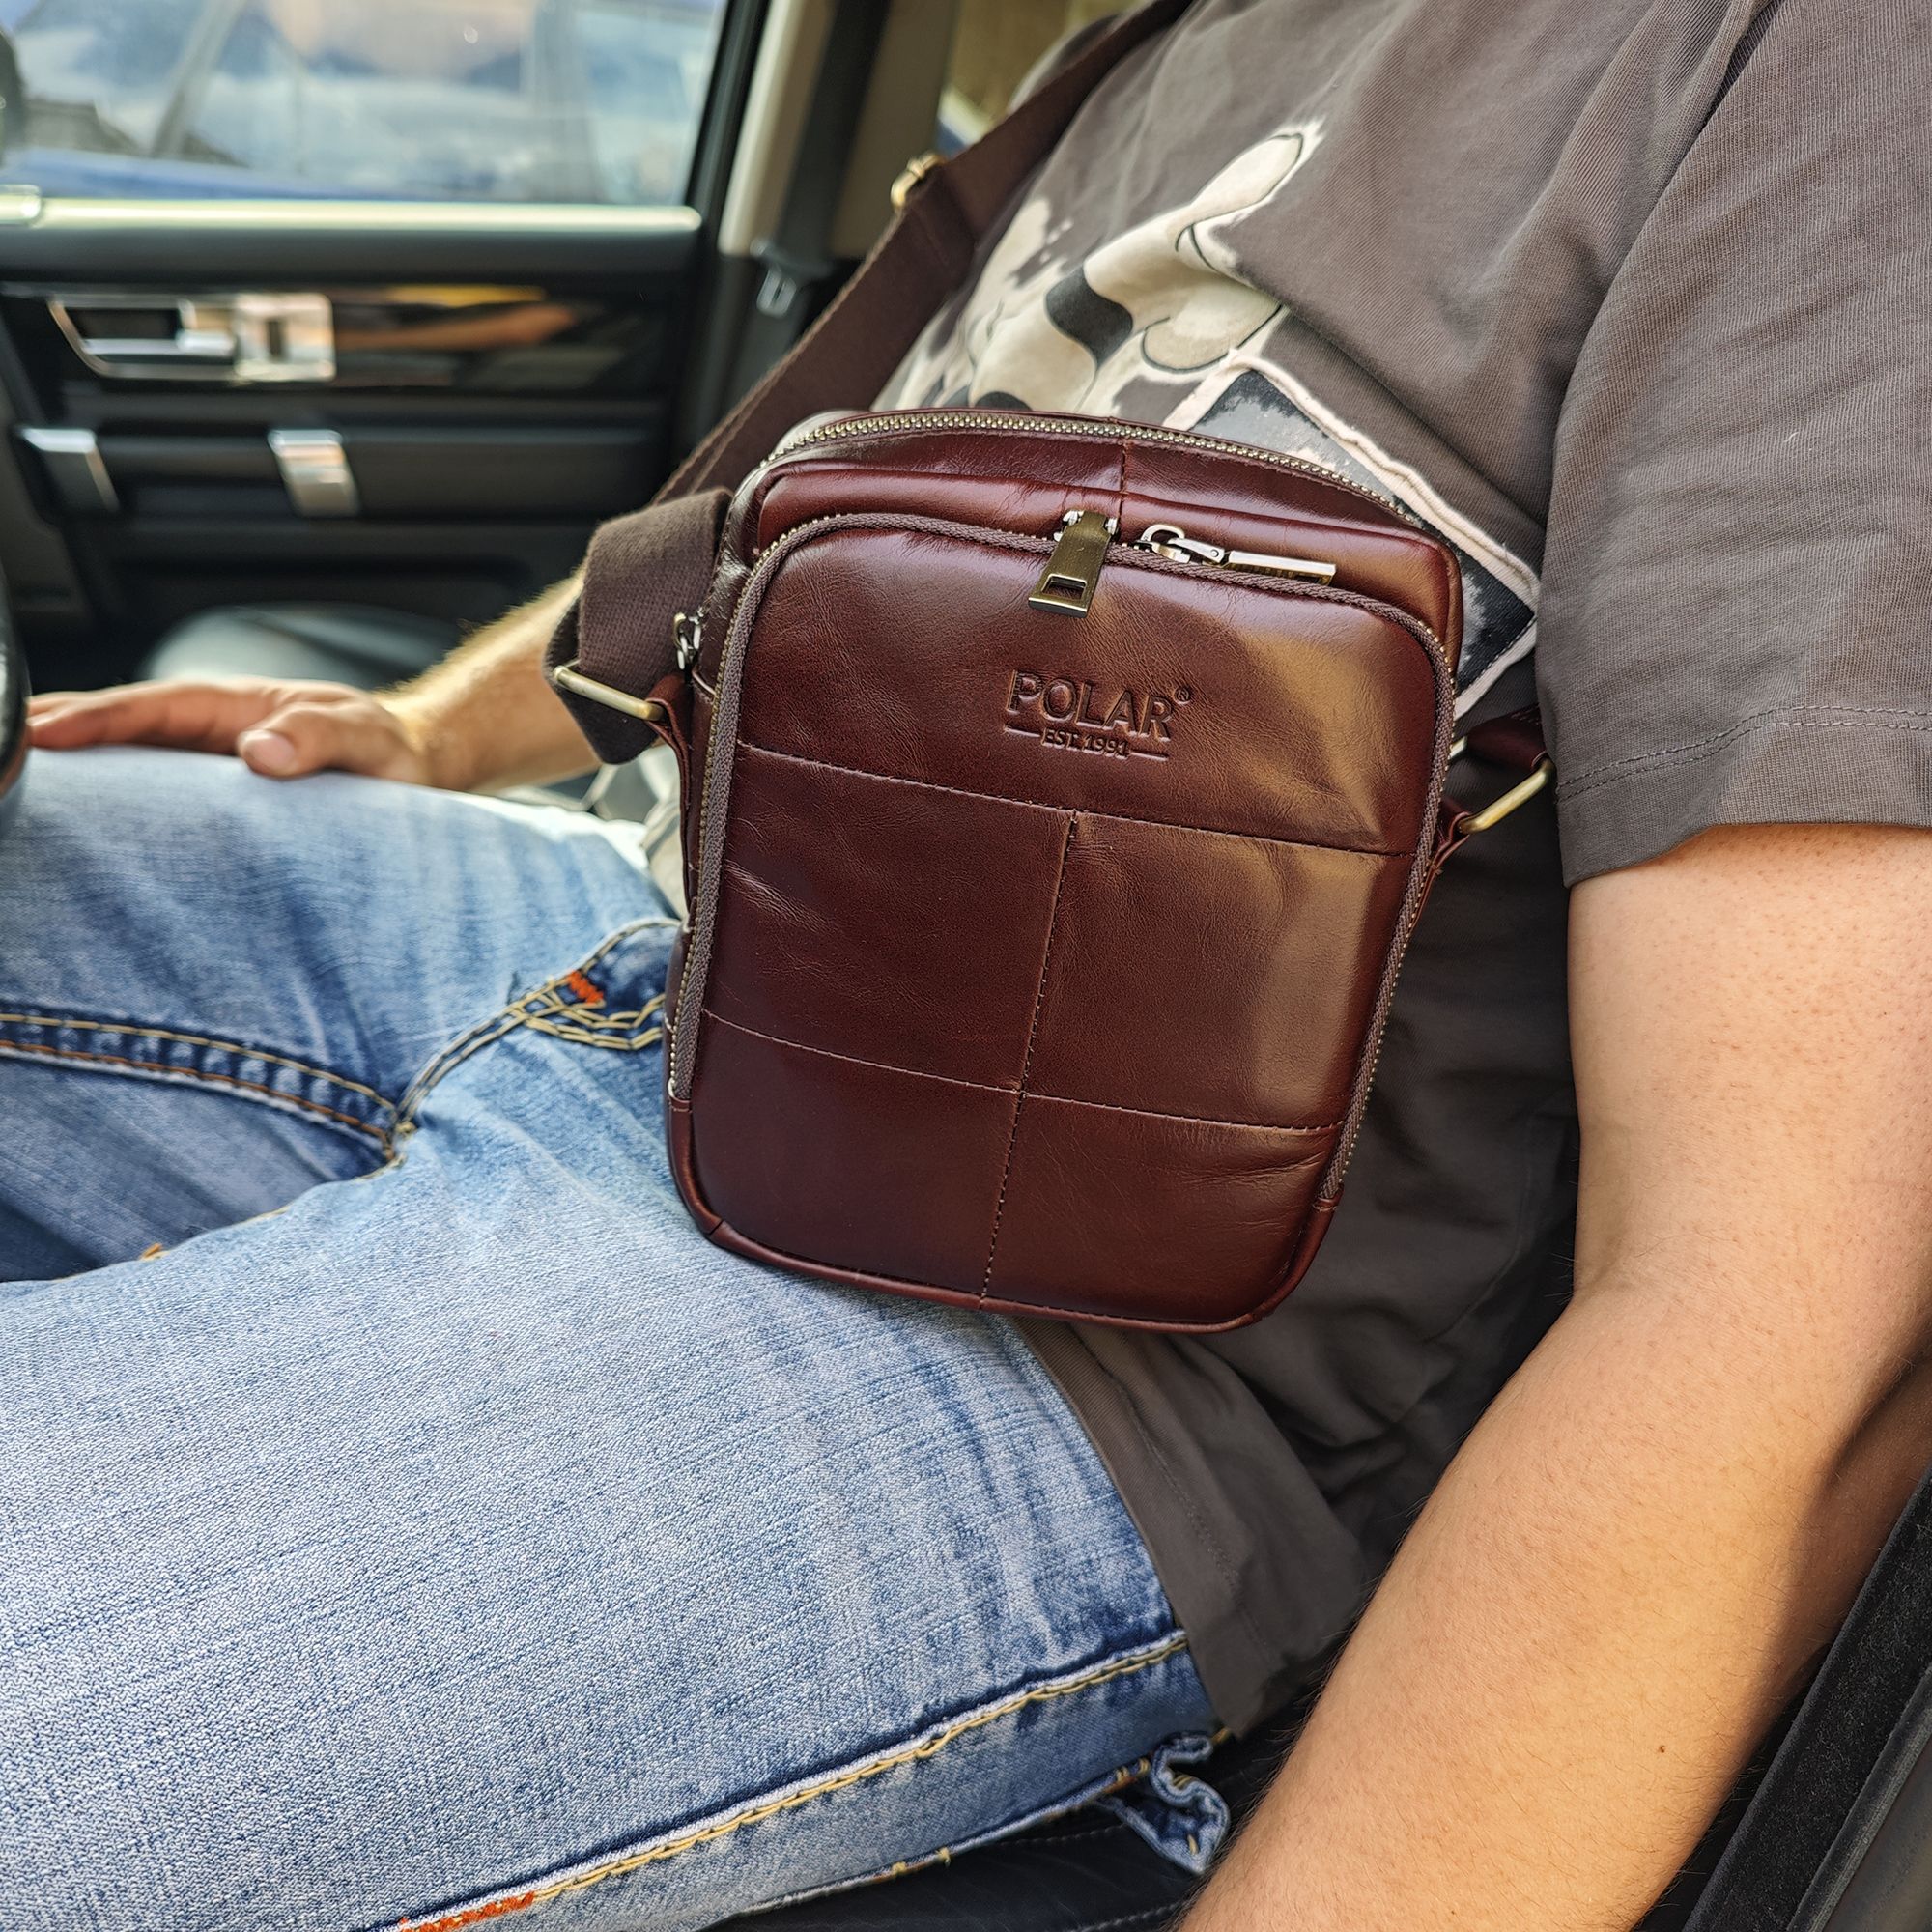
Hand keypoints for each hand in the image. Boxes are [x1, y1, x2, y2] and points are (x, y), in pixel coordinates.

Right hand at [26, 677, 436, 784]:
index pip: (141, 707)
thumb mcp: (360, 737)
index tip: (36, 736)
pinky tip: (68, 830)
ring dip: (65, 775)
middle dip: (48, 738)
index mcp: (225, 706)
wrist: (408, 767)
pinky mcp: (203, 800)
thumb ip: (317, 739)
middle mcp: (200, 731)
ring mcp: (195, 764)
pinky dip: (101, 809)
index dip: (86, 720)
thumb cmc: (383, 747)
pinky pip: (141, 800)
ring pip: (115, 764)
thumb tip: (259, 752)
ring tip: (12, 794)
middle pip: (108, 729)